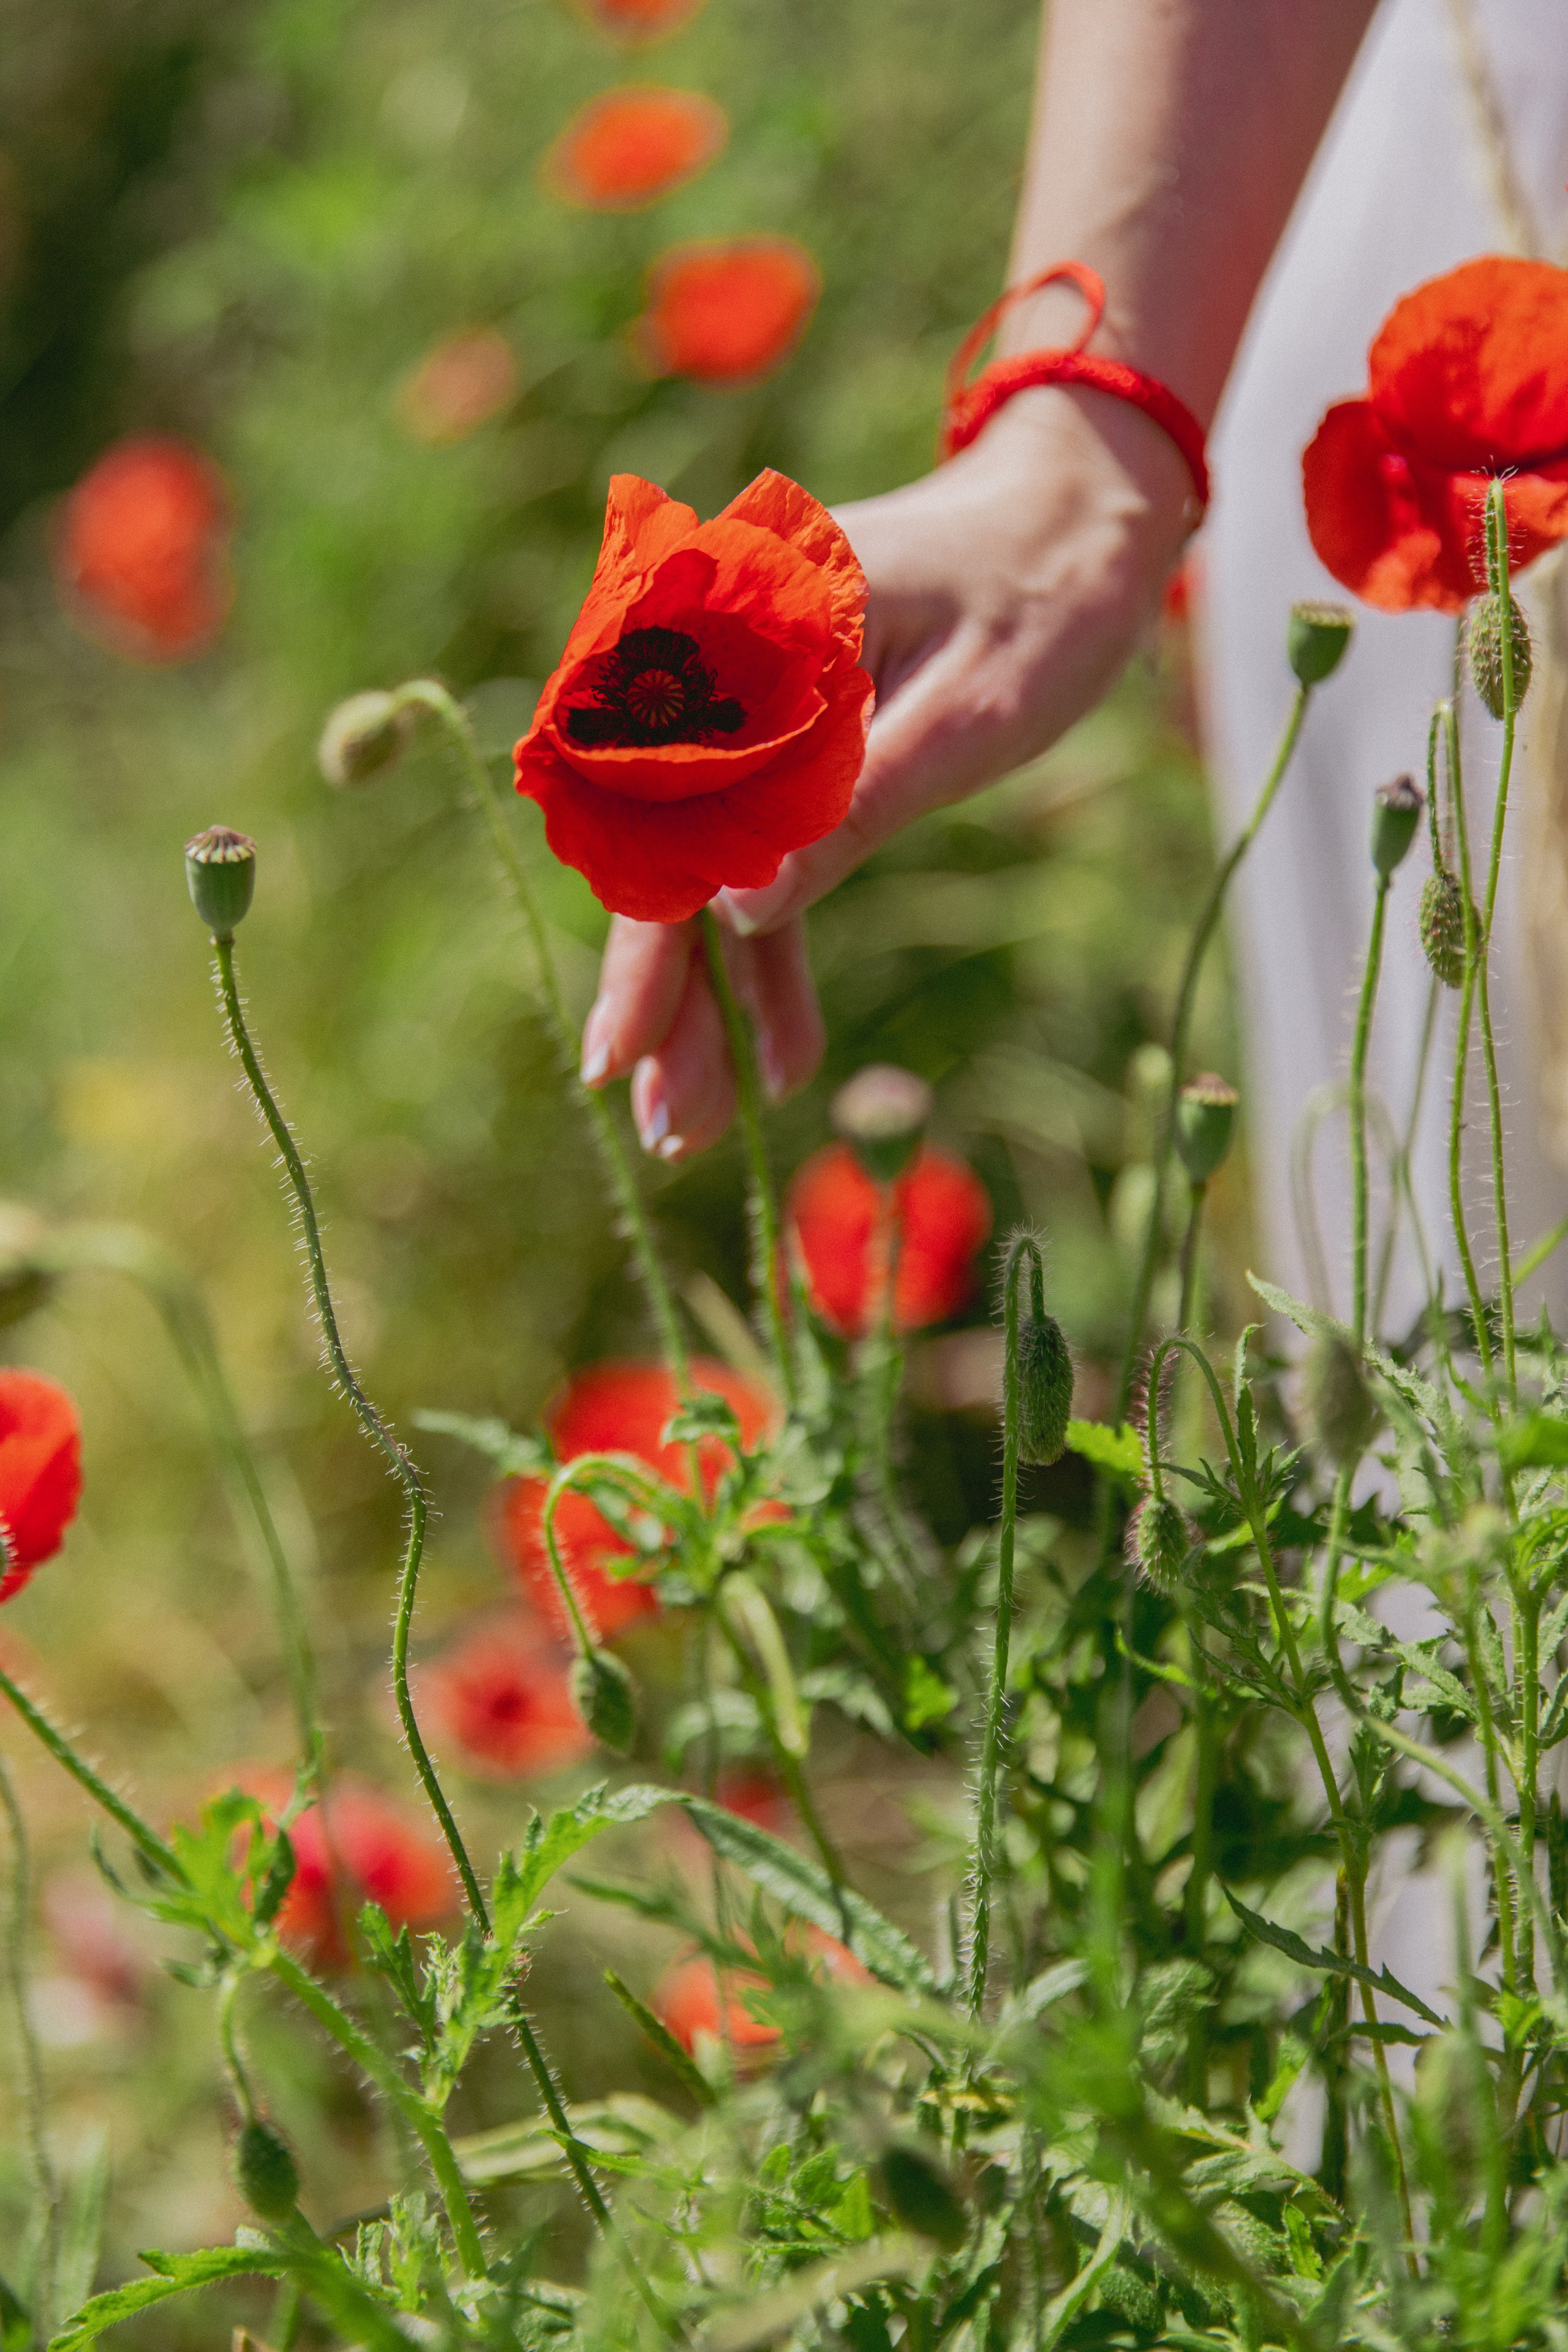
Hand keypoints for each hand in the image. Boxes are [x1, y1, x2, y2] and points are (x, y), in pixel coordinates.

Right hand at [578, 385, 1192, 1157]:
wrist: (1078, 509)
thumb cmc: (1046, 592)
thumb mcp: (972, 708)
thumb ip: (855, 803)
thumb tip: (742, 915)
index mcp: (745, 626)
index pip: (665, 812)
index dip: (642, 945)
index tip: (620, 1056)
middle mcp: (713, 661)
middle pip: (668, 855)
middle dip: (668, 997)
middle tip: (664, 1131)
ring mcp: (739, 704)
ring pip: (705, 872)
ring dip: (711, 996)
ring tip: (703, 1123)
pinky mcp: (779, 738)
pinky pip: (758, 857)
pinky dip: (770, 951)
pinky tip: (782, 1050)